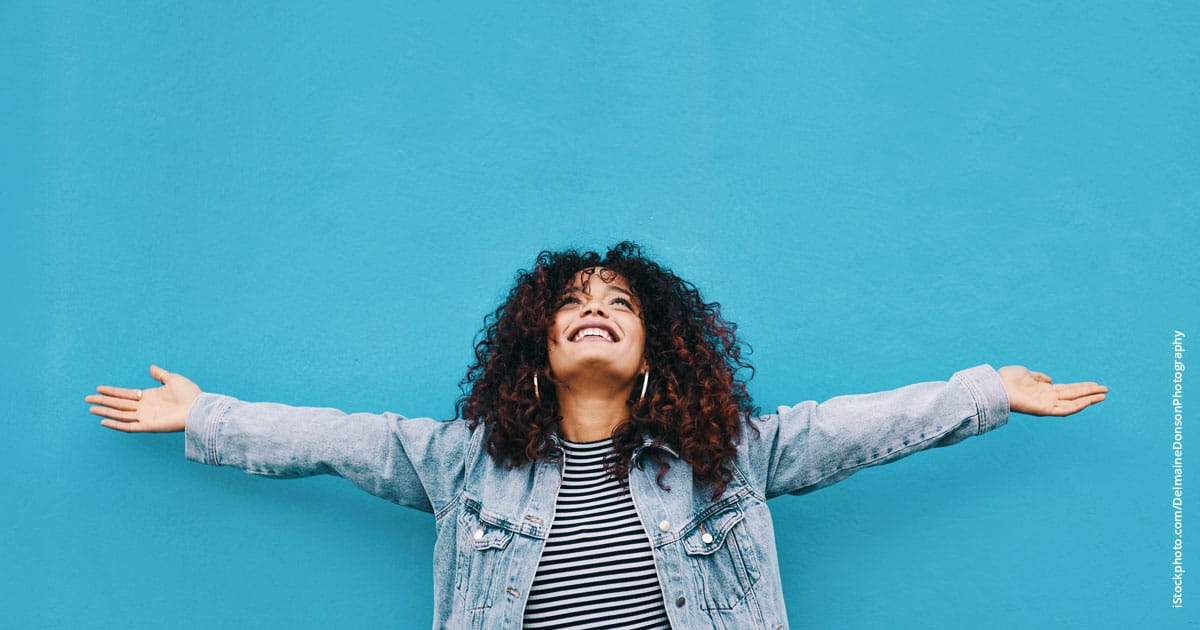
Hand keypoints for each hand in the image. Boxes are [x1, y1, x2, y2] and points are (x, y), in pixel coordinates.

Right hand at [85, 364, 200, 431]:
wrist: (199, 407)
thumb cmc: (190, 394)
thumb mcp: (173, 379)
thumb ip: (160, 374)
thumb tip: (151, 367)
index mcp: (149, 396)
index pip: (125, 394)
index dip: (112, 391)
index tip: (98, 388)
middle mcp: (145, 407)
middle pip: (119, 404)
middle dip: (103, 401)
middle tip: (87, 399)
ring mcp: (146, 417)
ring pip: (120, 415)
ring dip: (105, 412)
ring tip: (91, 409)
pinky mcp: (148, 426)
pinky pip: (129, 427)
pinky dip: (116, 425)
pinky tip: (103, 422)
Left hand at [998, 365, 1107, 415]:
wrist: (996, 386)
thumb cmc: (1006, 379)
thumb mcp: (1025, 373)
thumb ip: (1039, 377)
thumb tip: (1050, 380)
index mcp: (1044, 390)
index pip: (1067, 389)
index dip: (1081, 387)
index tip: (1095, 384)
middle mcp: (1047, 398)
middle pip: (1074, 396)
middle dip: (1089, 392)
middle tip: (1106, 389)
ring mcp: (1047, 404)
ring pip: (1073, 403)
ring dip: (1088, 399)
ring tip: (1103, 394)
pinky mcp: (1045, 410)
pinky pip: (1065, 409)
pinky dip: (1078, 405)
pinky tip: (1090, 401)